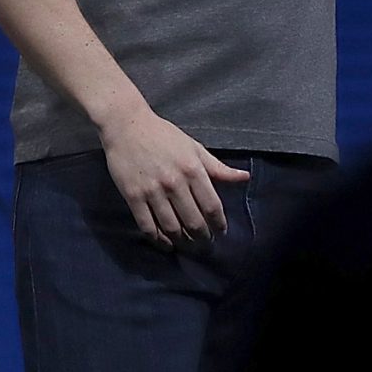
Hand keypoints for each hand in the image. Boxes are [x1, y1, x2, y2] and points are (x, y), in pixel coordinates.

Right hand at [100, 107, 249, 247]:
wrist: (127, 125)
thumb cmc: (163, 135)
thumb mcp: (194, 147)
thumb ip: (218, 168)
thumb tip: (244, 177)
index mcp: (192, 169)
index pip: (212, 206)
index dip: (219, 223)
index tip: (221, 231)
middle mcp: (174, 183)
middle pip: (194, 221)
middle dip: (203, 237)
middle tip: (206, 243)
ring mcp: (152, 191)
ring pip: (171, 227)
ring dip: (183, 242)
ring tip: (189, 246)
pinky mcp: (133, 197)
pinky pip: (147, 226)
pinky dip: (158, 240)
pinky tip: (166, 244)